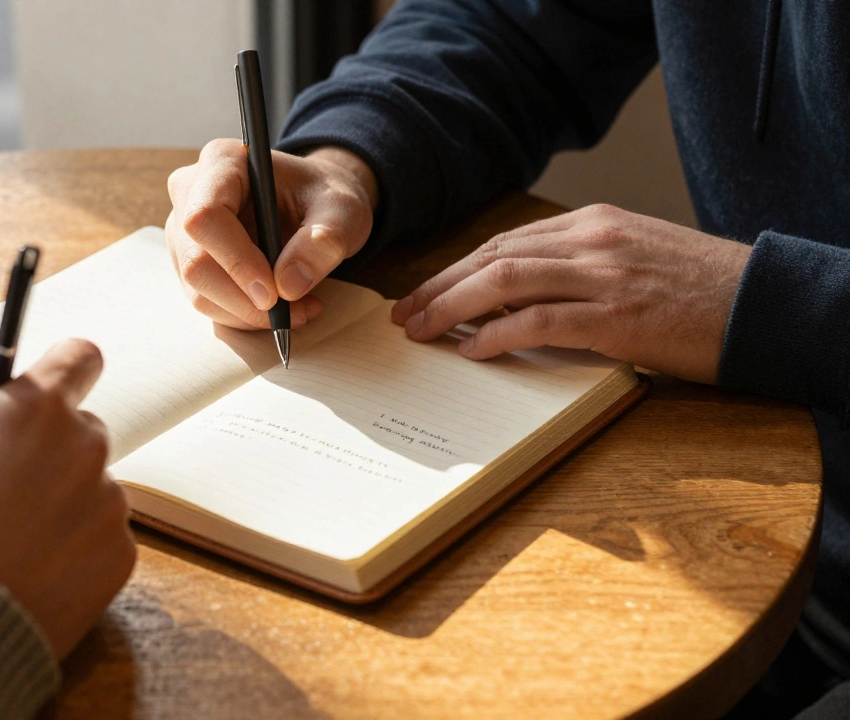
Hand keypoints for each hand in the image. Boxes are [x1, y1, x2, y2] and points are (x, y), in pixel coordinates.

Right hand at [0, 339, 134, 658]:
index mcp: (35, 409)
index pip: (79, 359)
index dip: (64, 370)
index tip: (53, 386)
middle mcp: (85, 447)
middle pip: (81, 431)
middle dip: (50, 450)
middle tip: (3, 491)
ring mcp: (109, 503)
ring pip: (91, 487)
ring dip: (62, 503)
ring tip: (10, 543)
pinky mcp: (121, 555)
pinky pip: (101, 536)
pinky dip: (74, 549)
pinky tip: (32, 571)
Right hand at [166, 140, 377, 329]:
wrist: (313, 202)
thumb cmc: (323, 196)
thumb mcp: (343, 210)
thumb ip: (325, 241)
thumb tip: (288, 286)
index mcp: (222, 162)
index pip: (205, 216)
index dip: (236, 260)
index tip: (273, 293)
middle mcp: (191, 193)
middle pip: (195, 262)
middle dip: (244, 300)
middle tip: (293, 312)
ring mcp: (183, 231)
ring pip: (198, 291)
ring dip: (248, 314)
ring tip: (299, 309)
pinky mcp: (189, 261)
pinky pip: (207, 302)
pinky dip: (244, 316)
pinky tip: (282, 308)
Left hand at [390, 204, 752, 383]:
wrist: (765, 304)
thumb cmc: (698, 291)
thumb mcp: (633, 259)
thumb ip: (579, 269)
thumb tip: (515, 302)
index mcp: (593, 224)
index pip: (505, 243)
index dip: (456, 270)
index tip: (424, 293)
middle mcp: (592, 241)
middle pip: (493, 257)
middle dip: (439, 287)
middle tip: (405, 315)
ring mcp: (604, 277)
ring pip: (505, 281)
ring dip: (452, 308)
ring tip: (423, 332)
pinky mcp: (618, 318)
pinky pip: (540, 321)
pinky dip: (498, 335)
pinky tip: (473, 351)